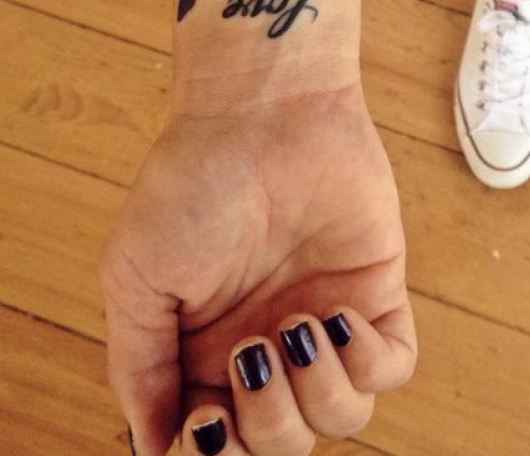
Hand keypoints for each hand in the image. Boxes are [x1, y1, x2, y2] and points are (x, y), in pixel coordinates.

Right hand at [99, 82, 414, 454]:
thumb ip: (140, 366)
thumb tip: (152, 449)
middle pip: (281, 446)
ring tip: (296, 327)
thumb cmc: (193, 180)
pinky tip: (336, 314)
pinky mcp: (375, 291)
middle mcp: (266, 350)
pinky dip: (369, 360)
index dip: (215, 454)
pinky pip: (393, 366)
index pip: (220, 445)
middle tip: (254, 351)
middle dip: (269, 426)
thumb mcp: (136, 274)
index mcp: (203, 355)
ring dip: (318, 393)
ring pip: (342, 419)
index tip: (205, 416)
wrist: (263, 109)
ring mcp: (324, 324)